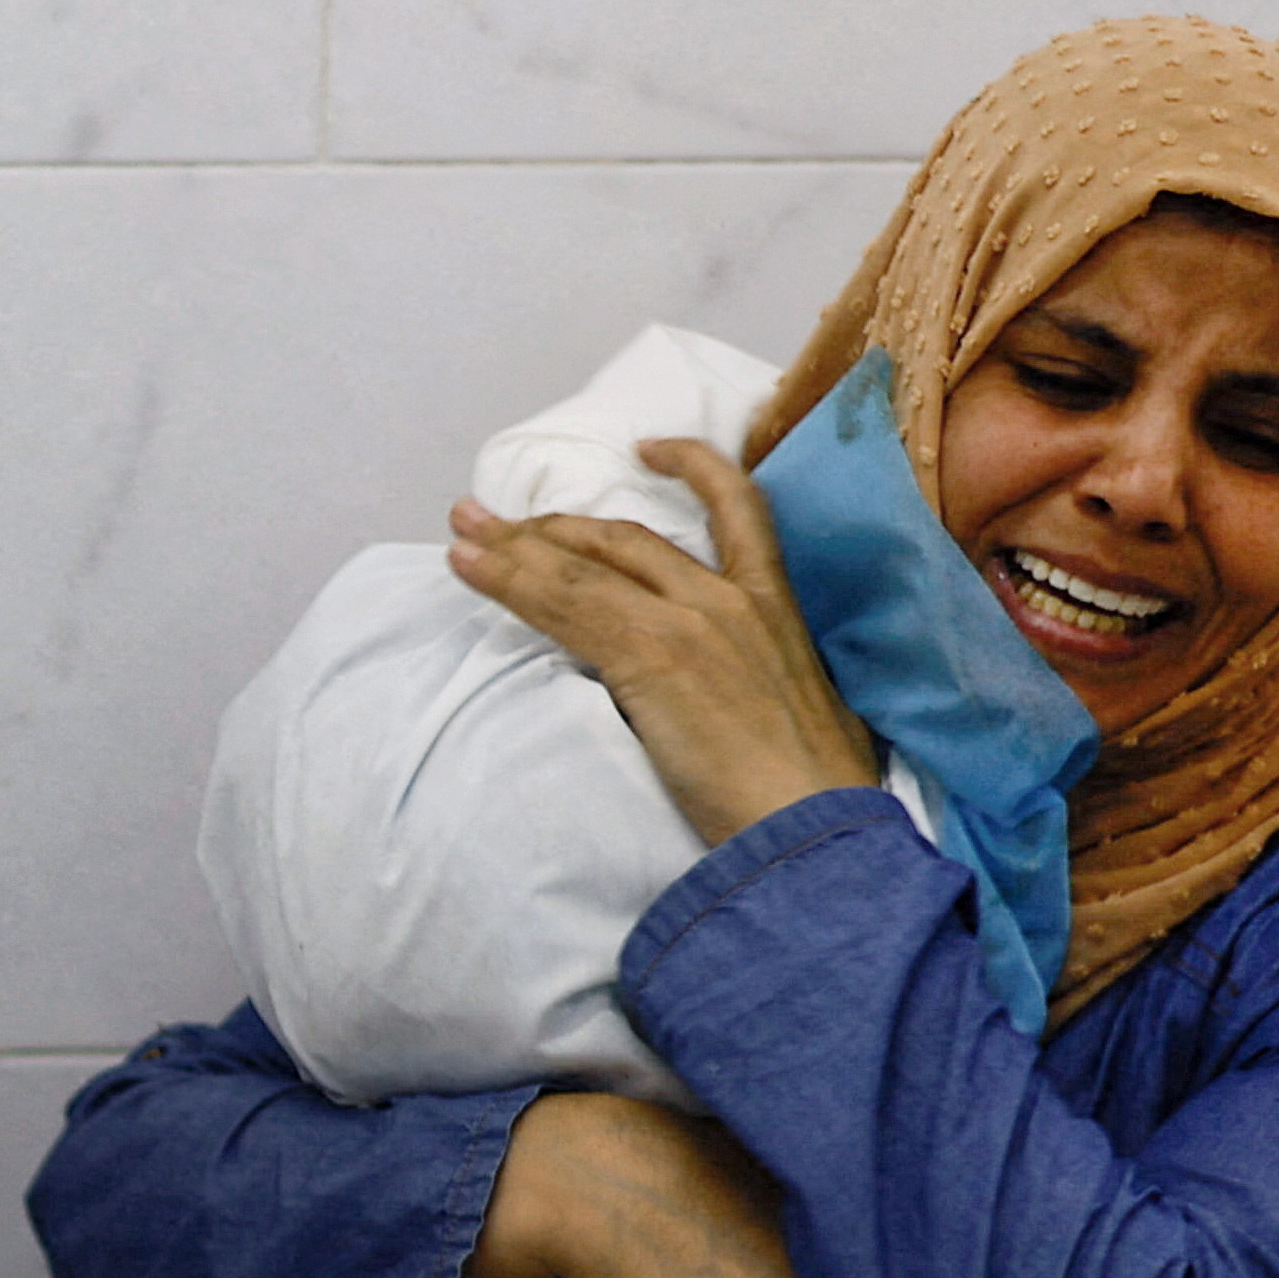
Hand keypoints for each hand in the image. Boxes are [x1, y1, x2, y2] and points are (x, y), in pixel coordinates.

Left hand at [445, 440, 875, 844]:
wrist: (815, 830)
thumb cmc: (813, 796)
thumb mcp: (803, 716)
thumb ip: (759, 684)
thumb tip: (725, 701)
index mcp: (777, 605)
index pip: (737, 505)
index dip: (690, 464)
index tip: (645, 447)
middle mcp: (733, 598)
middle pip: (627, 538)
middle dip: (556, 525)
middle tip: (495, 518)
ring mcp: (691, 623)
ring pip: (587, 568)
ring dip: (516, 548)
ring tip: (463, 534)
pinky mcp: (653, 658)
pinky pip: (565, 609)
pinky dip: (509, 585)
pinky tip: (470, 570)